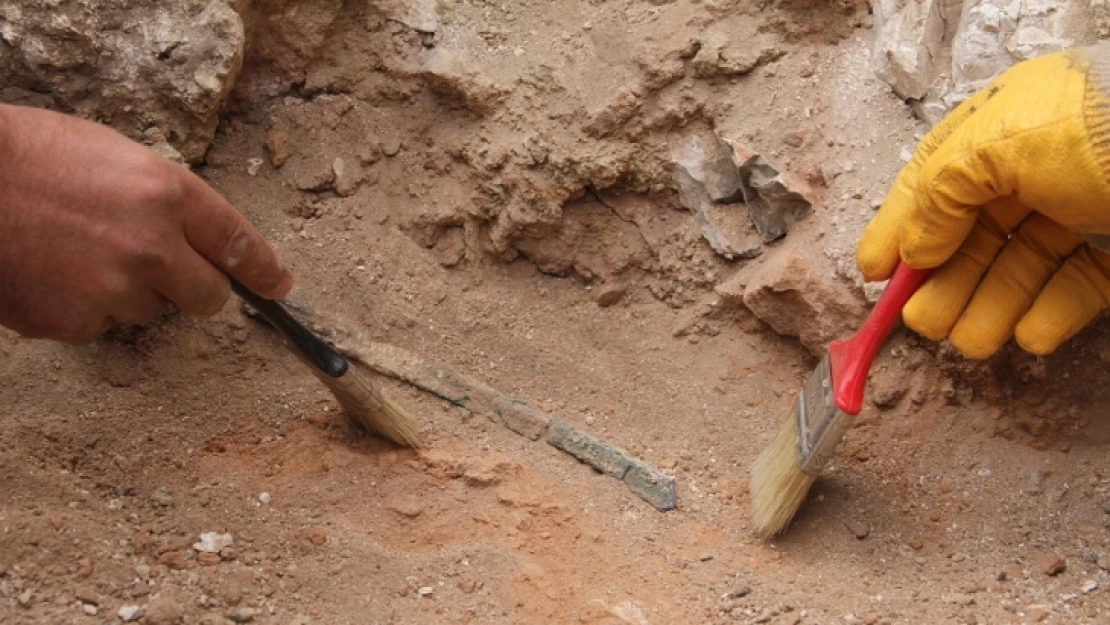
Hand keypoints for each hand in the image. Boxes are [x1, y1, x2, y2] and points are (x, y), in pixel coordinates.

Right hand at [0, 104, 291, 342]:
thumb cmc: (29, 156)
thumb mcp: (112, 156)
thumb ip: (162, 200)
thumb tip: (194, 240)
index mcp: (165, 193)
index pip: (236, 241)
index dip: (264, 269)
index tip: (280, 286)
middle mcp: (151, 246)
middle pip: (209, 297)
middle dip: (195, 289)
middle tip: (162, 270)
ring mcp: (112, 289)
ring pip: (147, 311)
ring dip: (127, 292)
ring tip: (76, 252)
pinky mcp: (73, 322)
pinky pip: (97, 326)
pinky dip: (80, 308)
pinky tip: (50, 272)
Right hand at [856, 43, 1109, 358]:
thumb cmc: (1097, 125)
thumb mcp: (994, 144)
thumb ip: (939, 196)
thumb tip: (913, 249)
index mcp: (1000, 128)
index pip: (933, 184)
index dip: (900, 230)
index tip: (875, 275)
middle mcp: (1035, 168)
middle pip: (972, 236)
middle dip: (945, 283)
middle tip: (924, 323)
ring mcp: (1078, 210)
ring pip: (1020, 268)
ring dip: (989, 308)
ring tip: (972, 341)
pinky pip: (1076, 288)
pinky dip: (1050, 314)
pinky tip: (1031, 334)